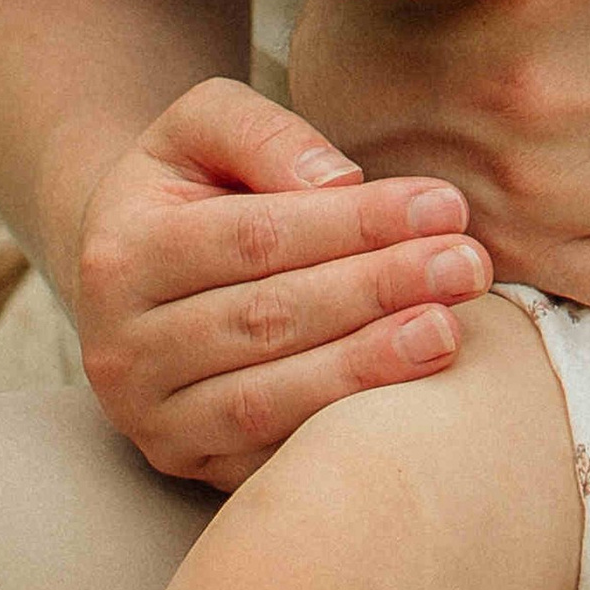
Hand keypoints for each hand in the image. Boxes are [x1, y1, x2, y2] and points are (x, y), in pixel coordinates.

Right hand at [69, 78, 492, 490]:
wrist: (134, 268)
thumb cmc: (191, 182)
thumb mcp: (205, 124)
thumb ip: (264, 134)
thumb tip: (340, 184)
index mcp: (121, 253)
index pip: (257, 238)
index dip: (356, 225)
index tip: (444, 205)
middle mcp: (121, 347)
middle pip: (269, 320)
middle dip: (380, 291)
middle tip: (468, 267)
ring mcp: (150, 418)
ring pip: (270, 399)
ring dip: (370, 366)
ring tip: (449, 329)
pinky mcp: (185, 465)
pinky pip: (270, 456)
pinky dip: (340, 427)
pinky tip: (405, 399)